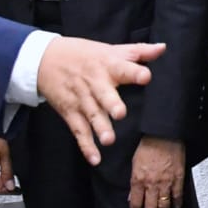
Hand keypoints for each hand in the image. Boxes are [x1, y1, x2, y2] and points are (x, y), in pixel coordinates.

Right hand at [37, 38, 165, 166]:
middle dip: (111, 104)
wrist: (44, 59)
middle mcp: (94, 83)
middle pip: (104, 94)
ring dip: (99, 128)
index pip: (122, 68)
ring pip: (92, 115)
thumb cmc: (84, 55)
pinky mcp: (70, 112)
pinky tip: (95, 159)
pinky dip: (86, 146)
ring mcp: (81, 99)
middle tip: (120, 113)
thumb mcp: (110, 49)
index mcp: (108, 65)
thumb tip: (163, 48)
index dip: (134, 72)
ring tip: (108, 140)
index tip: (145, 76)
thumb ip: (139, 52)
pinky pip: (79, 130)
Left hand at [129, 136, 184, 207]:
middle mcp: (152, 184)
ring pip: (164, 204)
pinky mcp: (178, 178)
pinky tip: (176, 207)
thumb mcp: (134, 162)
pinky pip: (178, 195)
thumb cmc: (148, 144)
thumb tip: (131, 194)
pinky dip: (177, 202)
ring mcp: (166, 182)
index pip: (135, 204)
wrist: (164, 135)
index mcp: (138, 180)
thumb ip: (133, 180)